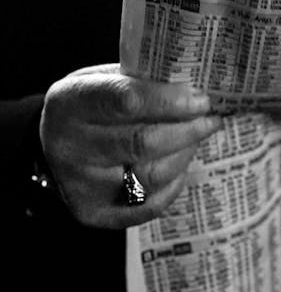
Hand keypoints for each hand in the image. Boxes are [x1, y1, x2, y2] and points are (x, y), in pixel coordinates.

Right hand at [40, 64, 221, 228]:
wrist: (56, 141)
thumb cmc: (93, 102)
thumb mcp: (106, 78)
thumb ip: (143, 81)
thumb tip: (198, 89)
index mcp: (70, 102)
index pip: (127, 100)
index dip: (171, 100)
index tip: (202, 99)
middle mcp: (69, 146)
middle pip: (143, 142)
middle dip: (188, 129)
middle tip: (212, 119)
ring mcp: (78, 185)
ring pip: (151, 175)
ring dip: (185, 154)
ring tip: (197, 137)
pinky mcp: (92, 213)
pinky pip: (148, 204)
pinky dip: (174, 184)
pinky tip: (180, 164)